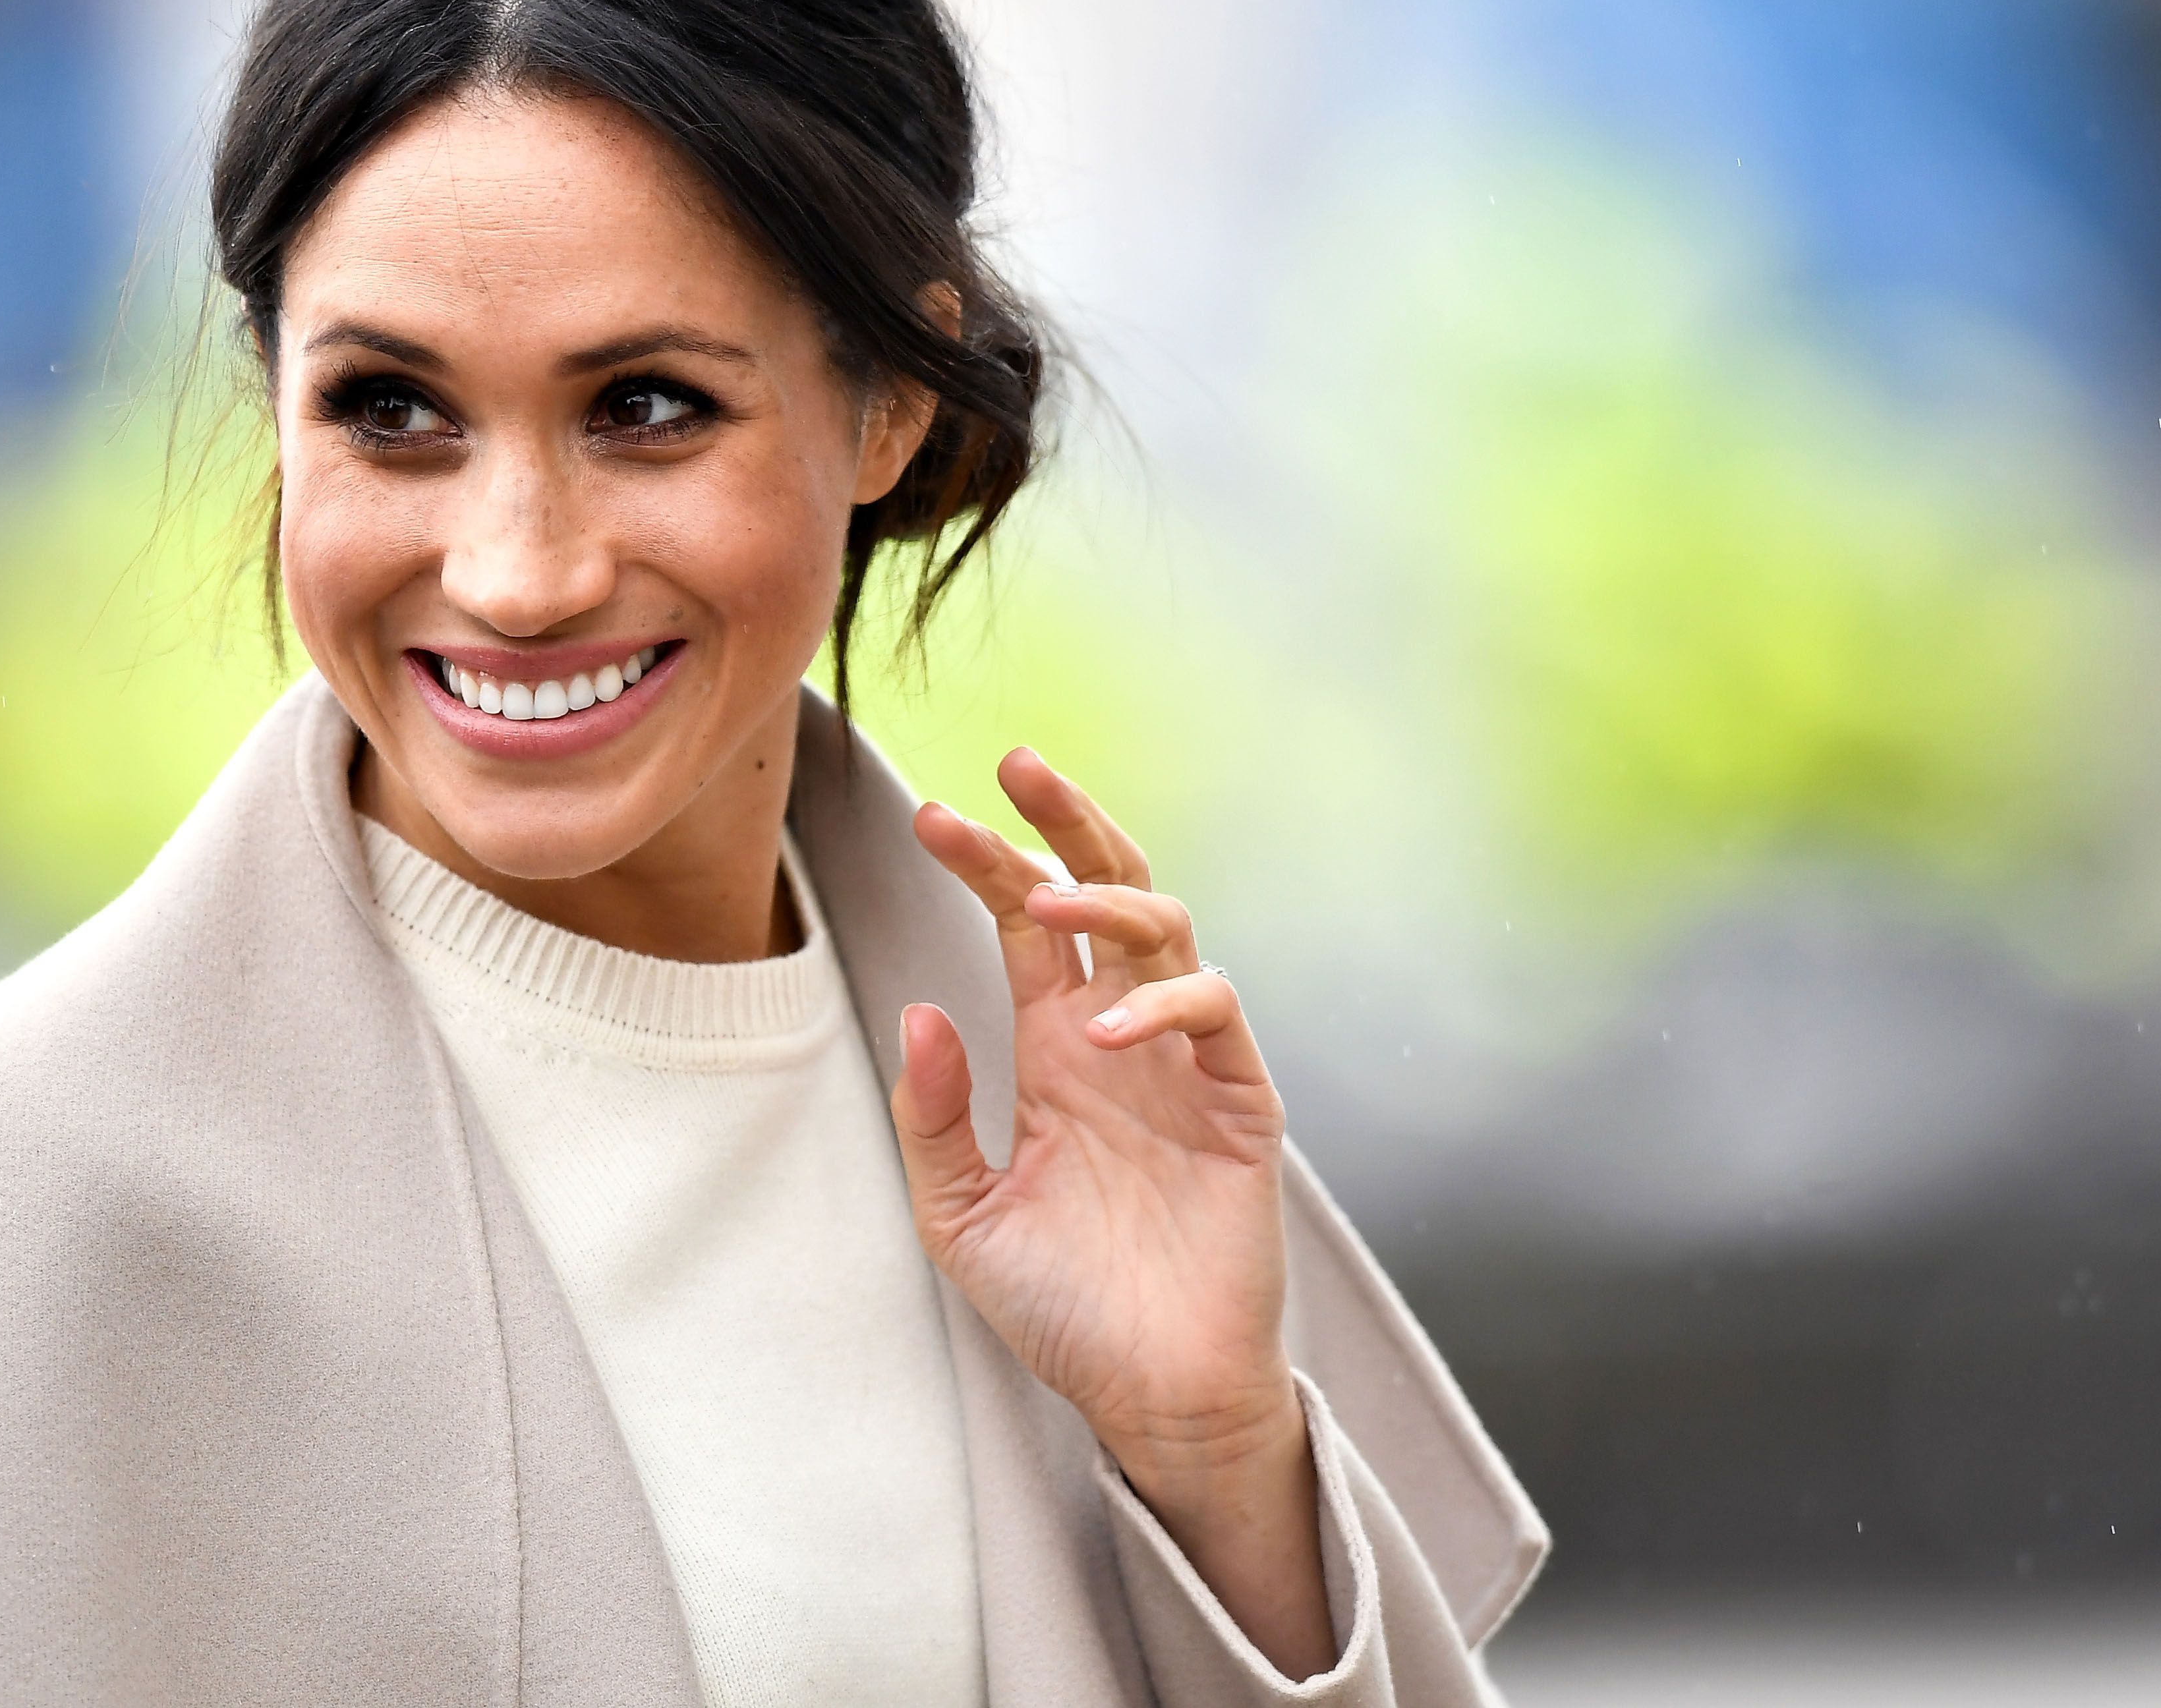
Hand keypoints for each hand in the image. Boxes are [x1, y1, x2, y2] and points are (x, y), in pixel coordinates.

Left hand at [891, 749, 1335, 1678]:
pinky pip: (1215, 1013)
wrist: (1149, 1396)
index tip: (930, 816)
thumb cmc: (1061, 1307)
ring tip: (1041, 907)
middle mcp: (1120, 1034)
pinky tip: (1105, 1032)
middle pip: (1104, 890)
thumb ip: (932, 1118)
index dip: (984, 862)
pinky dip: (1161, 1003)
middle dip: (1066, 821)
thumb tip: (920, 1007)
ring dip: (1104, 902)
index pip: (1020, 923)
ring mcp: (1184, 1061)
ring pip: (1166, 928)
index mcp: (1054, 1046)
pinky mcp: (1240, 1102)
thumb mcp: (960, 1216)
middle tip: (1018, 764)